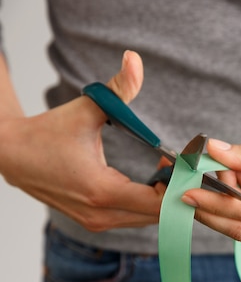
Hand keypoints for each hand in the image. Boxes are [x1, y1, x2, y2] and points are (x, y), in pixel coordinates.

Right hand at [0, 51, 163, 230]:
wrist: (11, 155)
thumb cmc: (49, 132)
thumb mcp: (87, 107)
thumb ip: (118, 87)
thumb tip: (134, 58)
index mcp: (101, 190)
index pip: (159, 203)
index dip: (178, 184)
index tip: (182, 160)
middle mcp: (100, 214)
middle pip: (159, 215)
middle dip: (175, 190)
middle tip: (180, 163)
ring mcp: (96, 222)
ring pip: (148, 220)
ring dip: (163, 198)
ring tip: (166, 168)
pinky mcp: (94, 222)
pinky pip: (134, 218)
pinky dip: (149, 203)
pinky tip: (152, 179)